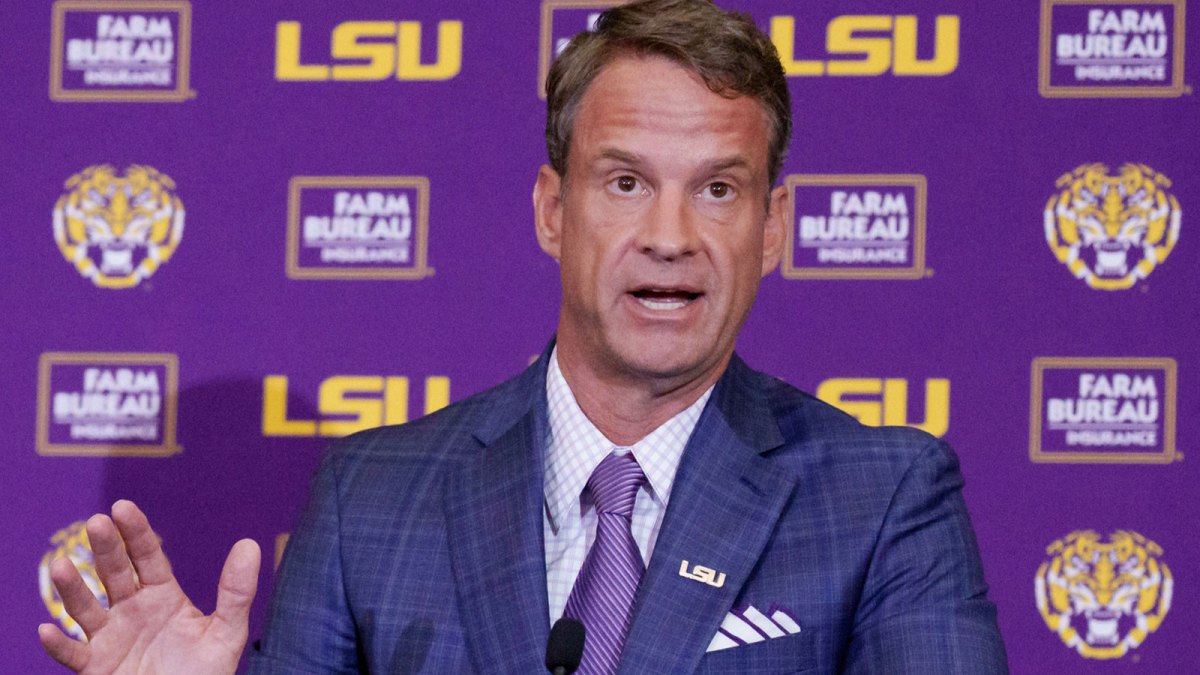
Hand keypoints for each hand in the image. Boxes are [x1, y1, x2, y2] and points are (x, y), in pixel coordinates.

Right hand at [38, 500, 260, 673]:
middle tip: (98, 521)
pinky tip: (46, 630)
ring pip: (86, 609)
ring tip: (60, 567)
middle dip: (106, 548)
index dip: (135, 532)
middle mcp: (131, 611)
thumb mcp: (226, 633)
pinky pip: (73, 655)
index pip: (147, 557)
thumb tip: (250, 544)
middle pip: (115, 574)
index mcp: (162, 596)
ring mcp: (110, 639)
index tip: (122, 507)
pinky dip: (58, 645)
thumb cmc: (204, 674)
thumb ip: (236, 592)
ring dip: (72, 589)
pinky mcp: (95, 669)